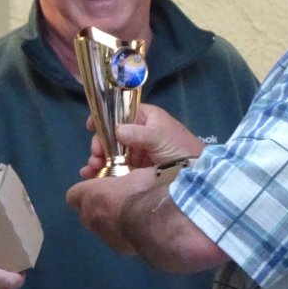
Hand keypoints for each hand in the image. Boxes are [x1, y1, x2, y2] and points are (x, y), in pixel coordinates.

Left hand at [66, 166, 159, 252]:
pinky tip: (137, 229)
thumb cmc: (141, 191)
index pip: (73, 195)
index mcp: (90, 194)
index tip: (95, 190)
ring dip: (109, 222)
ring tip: (129, 216)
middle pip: (85, 213)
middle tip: (114, 201)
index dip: (83, 192)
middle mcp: (90, 216)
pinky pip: (114, 239)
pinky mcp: (116, 248)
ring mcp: (101, 234)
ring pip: (99, 228)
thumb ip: (125, 178)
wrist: (154, 220)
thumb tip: (134, 178)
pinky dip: (122, 234)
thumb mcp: (135, 174)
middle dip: (96, 208)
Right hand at [79, 104, 204, 178]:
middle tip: (96, 155)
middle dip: (99, 144)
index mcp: (144, 117)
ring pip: (110, 152)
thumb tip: (116, 131)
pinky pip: (114, 167)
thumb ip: (138, 133)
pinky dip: (102, 171)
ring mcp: (135, 151)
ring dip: (98, 159)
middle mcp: (137, 132)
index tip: (91, 126)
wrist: (196, 174)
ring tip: (92, 168)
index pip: (119, 112)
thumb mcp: (159, 136)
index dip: (104, 117)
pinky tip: (91, 175)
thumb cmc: (180, 147)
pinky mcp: (135, 169)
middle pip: (111, 135)